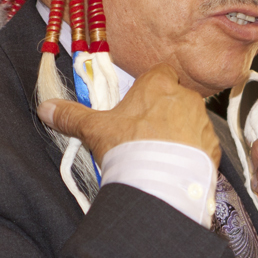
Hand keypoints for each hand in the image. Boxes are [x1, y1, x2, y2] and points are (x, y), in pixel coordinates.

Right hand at [37, 63, 220, 167]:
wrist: (159, 184)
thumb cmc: (128, 148)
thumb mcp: (94, 130)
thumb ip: (71, 116)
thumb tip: (45, 108)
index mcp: (158, 84)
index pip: (159, 73)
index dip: (149, 88)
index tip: (138, 105)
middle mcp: (186, 98)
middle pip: (176, 98)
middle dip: (164, 113)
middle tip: (145, 135)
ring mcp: (203, 122)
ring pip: (191, 121)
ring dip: (180, 133)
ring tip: (161, 155)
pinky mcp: (213, 147)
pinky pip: (203, 145)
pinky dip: (192, 154)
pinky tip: (176, 167)